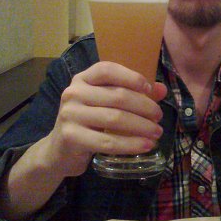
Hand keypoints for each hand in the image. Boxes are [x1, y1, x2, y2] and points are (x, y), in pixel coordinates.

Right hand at [41, 61, 167, 177]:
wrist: (59, 151)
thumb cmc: (88, 122)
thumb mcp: (106, 104)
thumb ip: (132, 93)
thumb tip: (162, 89)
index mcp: (82, 79)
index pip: (107, 70)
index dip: (131, 77)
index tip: (150, 89)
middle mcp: (73, 93)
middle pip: (117, 96)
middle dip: (145, 106)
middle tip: (159, 117)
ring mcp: (70, 114)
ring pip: (115, 119)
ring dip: (142, 127)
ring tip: (157, 133)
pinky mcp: (71, 137)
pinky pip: (107, 141)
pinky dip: (131, 144)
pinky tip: (145, 146)